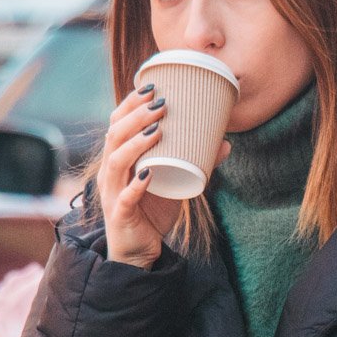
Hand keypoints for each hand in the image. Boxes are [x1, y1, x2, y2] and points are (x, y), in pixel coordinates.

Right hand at [96, 86, 228, 268]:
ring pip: (116, 161)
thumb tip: (225, 142)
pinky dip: (136, 185)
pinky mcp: (120, 214)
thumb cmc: (152, 211)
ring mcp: (113, 193)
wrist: (139, 251)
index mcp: (119, 159)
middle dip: (135, 116)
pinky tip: (148, 174)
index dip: (130, 104)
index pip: (116, 123)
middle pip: (114, 136)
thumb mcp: (175, 183)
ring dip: (136, 142)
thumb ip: (196, 163)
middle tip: (160, 103)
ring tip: (157, 129)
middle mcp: (111, 172)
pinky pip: (125, 197)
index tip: (150, 85)